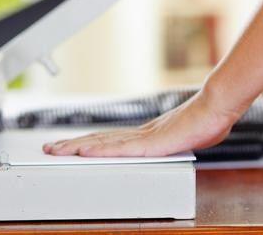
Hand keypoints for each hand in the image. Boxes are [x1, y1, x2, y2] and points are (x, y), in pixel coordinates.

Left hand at [43, 87, 241, 156]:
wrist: (214, 110)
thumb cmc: (200, 124)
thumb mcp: (175, 140)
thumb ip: (161, 145)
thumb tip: (159, 148)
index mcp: (139, 137)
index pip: (104, 142)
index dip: (82, 145)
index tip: (65, 147)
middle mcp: (135, 136)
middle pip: (97, 141)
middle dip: (70, 146)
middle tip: (48, 148)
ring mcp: (142, 138)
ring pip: (103, 144)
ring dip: (77, 148)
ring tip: (56, 150)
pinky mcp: (152, 143)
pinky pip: (121, 149)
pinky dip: (101, 151)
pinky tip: (84, 152)